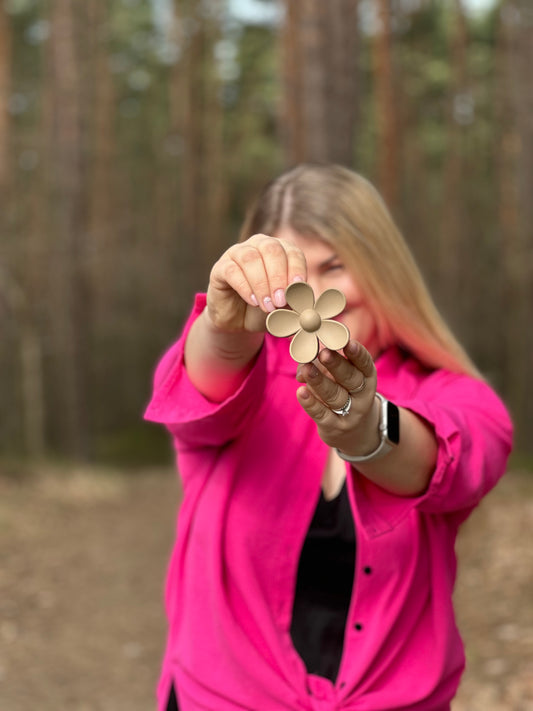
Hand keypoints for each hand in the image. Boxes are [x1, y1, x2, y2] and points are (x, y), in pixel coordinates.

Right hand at [206, 234, 306, 332]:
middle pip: (271, 249)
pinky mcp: (220, 267)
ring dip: (262, 284)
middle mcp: (258, 245)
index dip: (296, 270)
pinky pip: (232, 271)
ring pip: (250, 258)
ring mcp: (237, 253)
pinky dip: (245, 287)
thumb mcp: (284, 304)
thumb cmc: (266, 307)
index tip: (298, 289)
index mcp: (280, 250)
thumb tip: (300, 296)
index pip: (292, 252)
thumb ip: (293, 298)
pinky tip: (253, 301)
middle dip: (278, 276)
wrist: (239, 320)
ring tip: (268, 306)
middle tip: (281, 301)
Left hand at [296, 341, 380, 456]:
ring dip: (319, 381)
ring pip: (334, 396)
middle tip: (324, 353)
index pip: (365, 365)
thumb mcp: (341, 378)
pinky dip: (311, 403)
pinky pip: (322, 414)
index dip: (357, 354)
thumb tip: (304, 365)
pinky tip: (301, 392)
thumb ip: (323, 366)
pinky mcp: (334, 427)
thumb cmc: (344, 394)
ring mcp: (349, 414)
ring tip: (307, 369)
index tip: (348, 342)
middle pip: (350, 379)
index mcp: (367, 378)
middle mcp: (362, 396)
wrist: (355, 433)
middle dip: (336, 365)